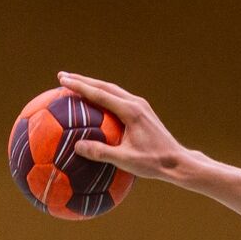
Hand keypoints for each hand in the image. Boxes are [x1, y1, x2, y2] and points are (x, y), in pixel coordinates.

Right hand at [58, 72, 194, 180]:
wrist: (178, 162)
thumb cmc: (153, 163)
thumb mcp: (126, 160)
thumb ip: (101, 153)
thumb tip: (77, 146)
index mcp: (131, 111)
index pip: (100, 93)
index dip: (80, 86)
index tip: (63, 80)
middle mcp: (136, 103)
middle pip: (105, 86)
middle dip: (83, 80)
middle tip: (62, 77)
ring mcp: (141, 106)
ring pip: (113, 90)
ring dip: (93, 85)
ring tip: (75, 84)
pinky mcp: (143, 111)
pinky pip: (119, 98)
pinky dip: (104, 95)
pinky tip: (95, 101)